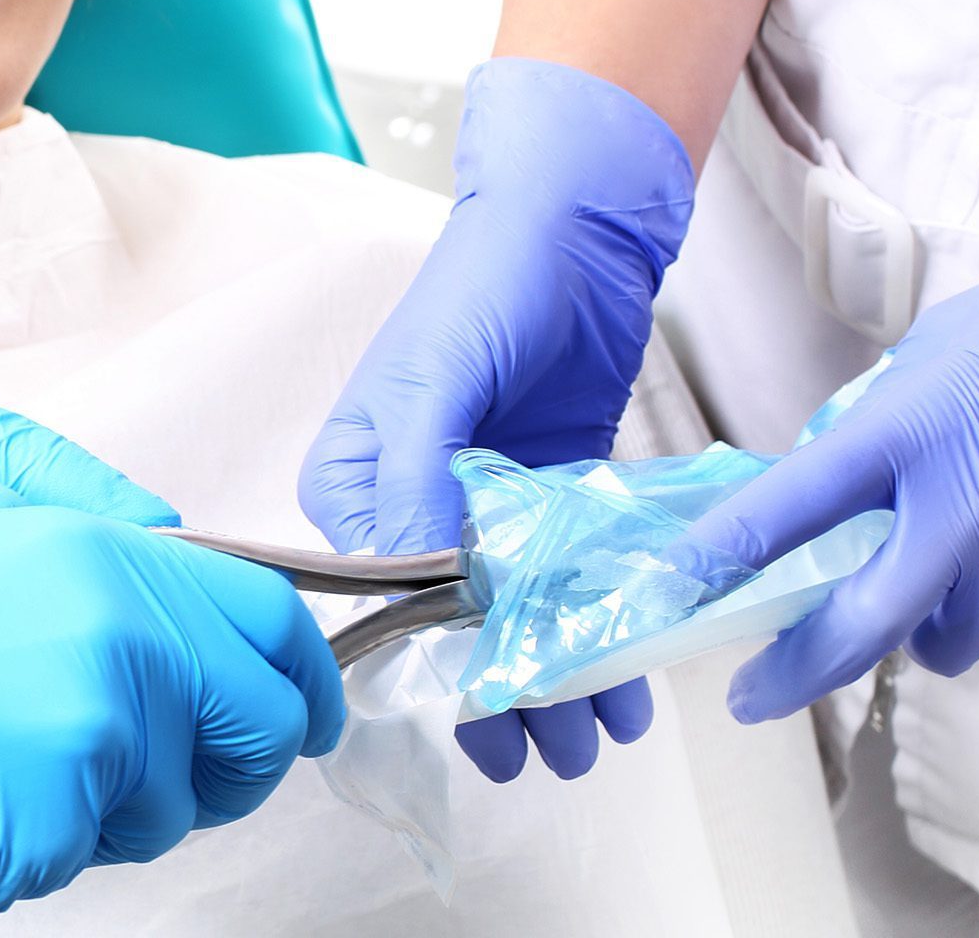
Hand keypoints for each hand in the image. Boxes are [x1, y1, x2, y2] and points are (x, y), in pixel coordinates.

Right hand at [0, 482, 344, 931]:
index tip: (306, 705)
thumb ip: (64, 519)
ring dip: (136, 801)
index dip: (302, 671)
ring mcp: (94, 737)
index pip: (267, 617)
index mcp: (98, 556)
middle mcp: (119, 639)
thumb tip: (155, 545)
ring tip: (24, 770)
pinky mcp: (56, 826)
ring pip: (181, 799)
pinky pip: (98, 847)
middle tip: (197, 770)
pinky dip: (62, 840)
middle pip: (262, 721)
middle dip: (245, 756)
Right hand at [300, 58, 691, 778]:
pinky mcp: (548, 502)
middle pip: (447, 627)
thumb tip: (419, 586)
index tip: (484, 720)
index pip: (379, 600)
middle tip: (544, 753)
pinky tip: (624, 685)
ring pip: (511, 619)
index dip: (432, 668)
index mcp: (354, 484)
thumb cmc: (486, 284)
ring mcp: (482, 511)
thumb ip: (417, 481)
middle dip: (497, 698)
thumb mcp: (435, 379)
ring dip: (552, 683)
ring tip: (595, 738)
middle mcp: (408, 507)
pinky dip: (590, 635)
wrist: (577, 225)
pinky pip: (562, 585)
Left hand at [686, 180, 978, 722]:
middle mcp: (970, 499)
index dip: (723, 558)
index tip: (671, 595)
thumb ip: (876, 429)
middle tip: (751, 695)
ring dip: (944, 614)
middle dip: (796, 670)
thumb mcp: (940, 352)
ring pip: (959, 638)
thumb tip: (817, 491)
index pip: (791, 506)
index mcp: (909, 429)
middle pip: (864, 624)